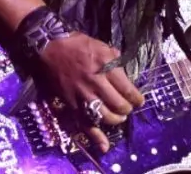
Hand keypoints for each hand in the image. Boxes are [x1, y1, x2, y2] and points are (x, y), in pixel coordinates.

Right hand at [37, 33, 144, 152]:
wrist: (50, 48)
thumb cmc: (77, 44)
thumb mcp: (102, 46)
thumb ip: (115, 60)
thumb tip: (125, 73)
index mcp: (106, 67)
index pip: (128, 90)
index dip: (137, 99)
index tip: (140, 101)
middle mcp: (96, 83)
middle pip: (119, 105)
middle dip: (127, 109)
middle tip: (128, 108)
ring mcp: (83, 95)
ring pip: (105, 116)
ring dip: (116, 120)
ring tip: (119, 117)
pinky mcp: (72, 104)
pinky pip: (85, 124)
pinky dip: (96, 137)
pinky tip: (105, 146)